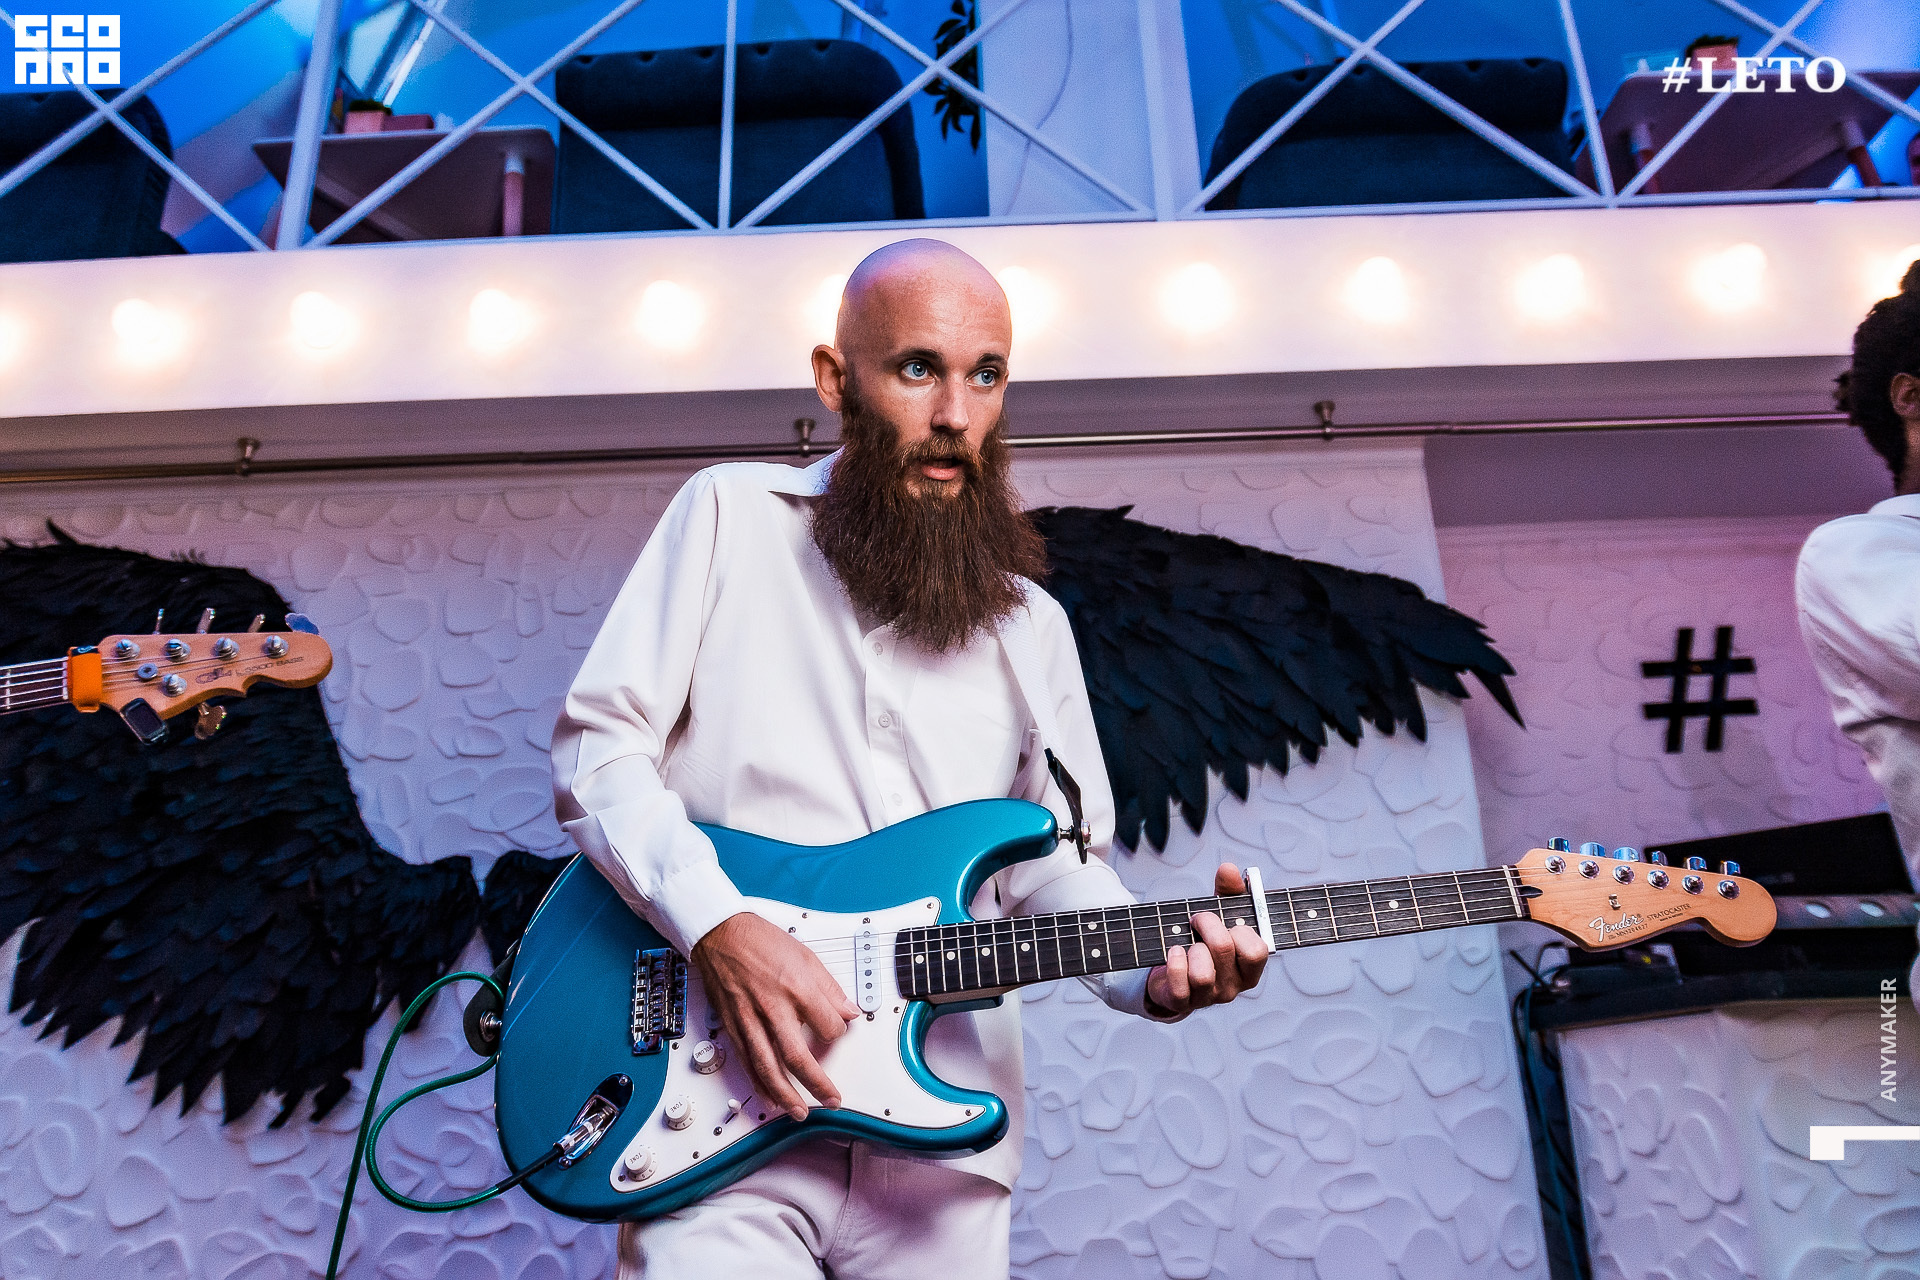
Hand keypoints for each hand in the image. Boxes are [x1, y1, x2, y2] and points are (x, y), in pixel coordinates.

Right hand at [691, 911, 857, 1120]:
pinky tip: (769, 1098)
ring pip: (768, 1067)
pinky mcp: (733, 1025)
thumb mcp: (806, 955)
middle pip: (798, 1056)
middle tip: (831, 1099)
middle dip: (816, 1084)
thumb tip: (848, 1011)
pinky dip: (759, 1084)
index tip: (838, 1032)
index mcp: (796, 987)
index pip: (828, 1024)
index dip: (838, 1032)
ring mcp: (749, 1019)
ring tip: (799, 1111)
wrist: (720, 934)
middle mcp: (772, 1006)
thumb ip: (829, 988)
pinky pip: (747, 1061)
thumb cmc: (760, 941)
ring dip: (786, 1094)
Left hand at [1144, 863, 1269, 1016]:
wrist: (1173, 971)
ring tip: (1187, 943)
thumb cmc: (1204, 941)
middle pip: (1224, 950)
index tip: (1226, 920)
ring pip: (1203, 973)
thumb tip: (1229, 869)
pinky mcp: (1182, 1002)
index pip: (1256, 951)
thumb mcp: (1221, 916)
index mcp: (1249, 968)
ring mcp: (1208, 997)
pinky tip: (1173, 952)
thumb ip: (1229, 892)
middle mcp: (1233, 986)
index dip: (1239, 929)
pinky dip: (1173, 962)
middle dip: (1206, 925)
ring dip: (1191, 948)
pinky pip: (1179, 983)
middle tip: (1198, 919)